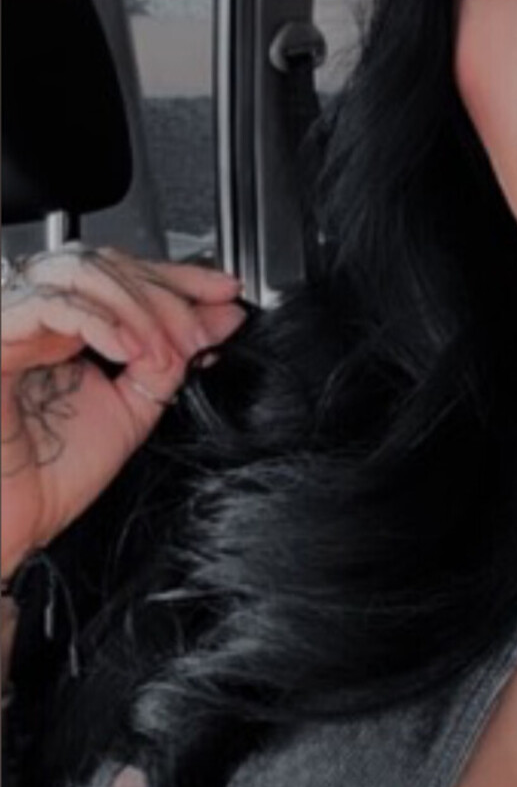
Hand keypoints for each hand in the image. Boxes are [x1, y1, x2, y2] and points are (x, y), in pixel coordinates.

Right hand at [0, 245, 246, 583]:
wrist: (13, 523)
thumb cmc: (52, 477)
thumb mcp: (134, 408)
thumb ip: (173, 361)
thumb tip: (223, 318)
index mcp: (66, 329)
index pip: (123, 273)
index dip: (178, 276)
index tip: (225, 291)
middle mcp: (36, 319)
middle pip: (104, 263)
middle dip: (165, 292)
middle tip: (199, 331)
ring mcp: (12, 325)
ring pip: (77, 271)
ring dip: (136, 304)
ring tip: (163, 348)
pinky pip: (44, 305)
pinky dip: (97, 319)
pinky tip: (128, 349)